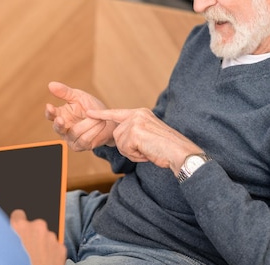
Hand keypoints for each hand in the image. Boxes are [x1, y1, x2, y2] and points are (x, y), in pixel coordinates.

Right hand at [10, 209, 65, 264]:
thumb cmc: (18, 263)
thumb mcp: (6, 253)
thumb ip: (9, 242)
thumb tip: (8, 242)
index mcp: (20, 228)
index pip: (18, 215)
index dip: (17, 225)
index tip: (17, 232)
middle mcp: (37, 228)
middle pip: (34, 227)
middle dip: (31, 237)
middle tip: (25, 252)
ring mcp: (51, 237)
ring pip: (45, 237)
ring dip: (42, 246)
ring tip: (35, 260)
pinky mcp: (61, 248)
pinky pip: (54, 247)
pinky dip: (51, 253)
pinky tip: (44, 263)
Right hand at [45, 81, 116, 150]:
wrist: (109, 120)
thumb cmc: (91, 107)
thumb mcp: (79, 96)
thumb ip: (65, 92)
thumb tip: (51, 84)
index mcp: (61, 115)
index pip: (51, 115)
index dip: (49, 112)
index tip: (50, 107)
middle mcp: (63, 128)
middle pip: (58, 128)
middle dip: (60, 124)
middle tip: (61, 119)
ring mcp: (71, 138)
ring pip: (75, 132)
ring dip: (88, 123)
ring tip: (98, 117)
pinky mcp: (81, 146)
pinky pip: (84, 140)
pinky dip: (93, 130)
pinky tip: (100, 124)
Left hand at [87, 108, 202, 174]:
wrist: (179, 152)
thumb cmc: (166, 148)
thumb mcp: (148, 136)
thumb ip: (133, 133)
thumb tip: (119, 140)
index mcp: (141, 113)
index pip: (117, 113)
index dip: (102, 115)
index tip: (89, 113)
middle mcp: (137, 114)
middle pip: (117, 135)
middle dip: (127, 147)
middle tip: (145, 150)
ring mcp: (135, 122)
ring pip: (120, 143)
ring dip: (131, 152)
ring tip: (148, 150)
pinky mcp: (134, 132)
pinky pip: (125, 149)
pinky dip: (135, 156)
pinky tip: (147, 153)